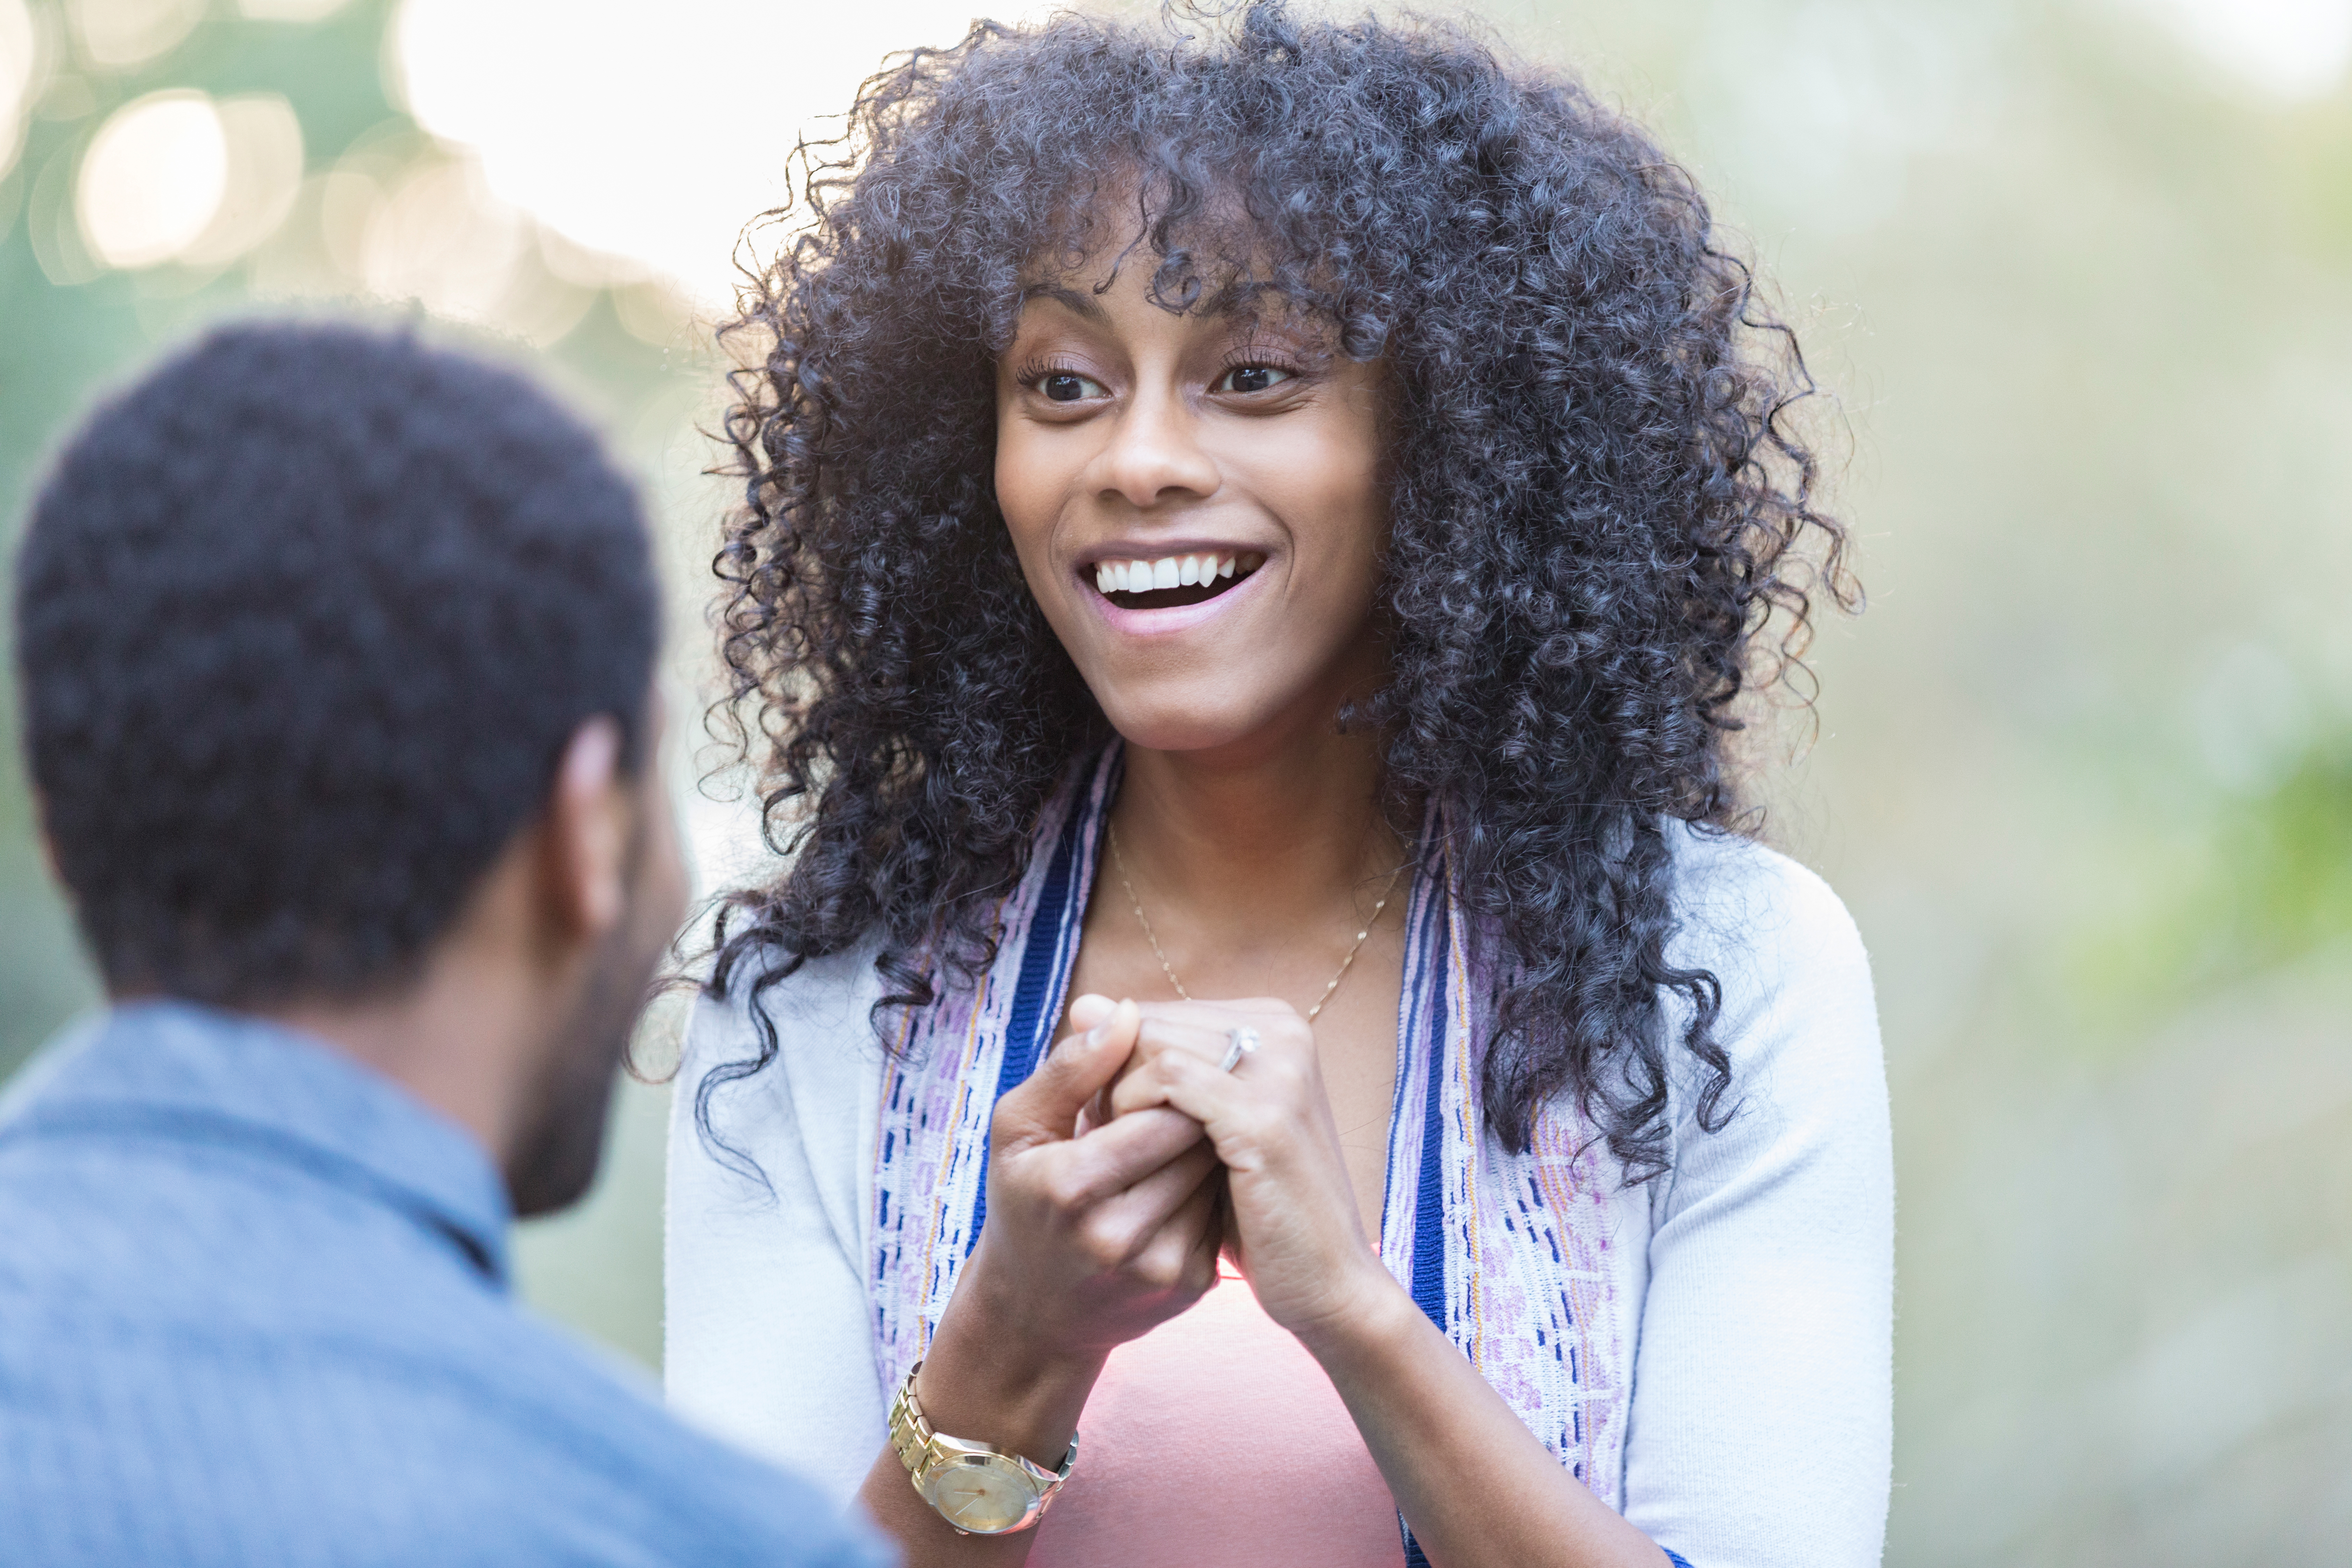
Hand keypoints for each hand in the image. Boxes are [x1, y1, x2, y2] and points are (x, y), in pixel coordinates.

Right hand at [946, 995, 1223, 1369]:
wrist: (1035, 1310)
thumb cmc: (1023, 1198)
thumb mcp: (1018, 1129)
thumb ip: (1070, 1069)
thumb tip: (1126, 1011)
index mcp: (1069, 1187)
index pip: (1156, 1115)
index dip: (1168, 1083)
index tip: (1160, 1071)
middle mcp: (1116, 1236)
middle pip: (1195, 1143)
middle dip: (1193, 1109)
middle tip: (1183, 1094)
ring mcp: (1158, 1268)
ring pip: (1215, 1175)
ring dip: (1206, 1146)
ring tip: (1182, 1135)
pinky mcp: (1189, 1287)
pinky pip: (1221, 1211)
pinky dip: (1210, 1187)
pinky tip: (1181, 1181)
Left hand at [1105, 998, 1397, 1341]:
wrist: (1327, 1279)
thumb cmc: (1258, 1206)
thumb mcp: (1208, 1121)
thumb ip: (1156, 1062)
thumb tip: (1084, 1005)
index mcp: (1274, 1025)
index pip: (1160, 1014)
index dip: (1120, 1067)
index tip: (1115, 1120)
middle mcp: (1284, 1031)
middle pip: (1152, 1023)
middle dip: (1114, 1081)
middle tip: (1109, 1139)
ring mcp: (1280, 1068)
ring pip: (1152, 1044)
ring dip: (1119, 1099)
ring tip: (1120, 1150)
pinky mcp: (1264, 1113)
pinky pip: (1168, 1078)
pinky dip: (1135, 1112)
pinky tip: (1135, 1157)